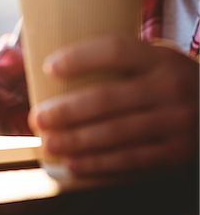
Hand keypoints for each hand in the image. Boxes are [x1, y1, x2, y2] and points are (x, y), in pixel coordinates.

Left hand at [29, 35, 198, 175]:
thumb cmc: (170, 80)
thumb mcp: (156, 61)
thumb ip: (121, 63)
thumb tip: (56, 70)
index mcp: (161, 59)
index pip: (115, 50)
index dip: (80, 58)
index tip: (49, 67)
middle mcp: (170, 88)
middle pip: (107, 99)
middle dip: (66, 111)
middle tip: (38, 118)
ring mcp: (176, 123)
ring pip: (115, 134)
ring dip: (76, 141)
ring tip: (49, 143)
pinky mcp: (176, 152)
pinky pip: (131, 161)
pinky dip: (99, 164)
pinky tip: (74, 164)